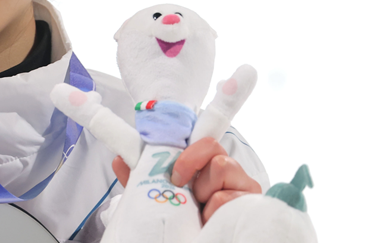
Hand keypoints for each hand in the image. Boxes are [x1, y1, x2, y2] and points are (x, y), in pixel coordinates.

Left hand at [111, 137, 260, 223]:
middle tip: (180, 186)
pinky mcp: (252, 200)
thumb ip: (142, 179)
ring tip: (200, 210)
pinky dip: (212, 210)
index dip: (190, 143)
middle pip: (211, 145)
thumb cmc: (187, 220)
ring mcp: (243, 184)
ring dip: (203, 191)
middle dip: (190, 165)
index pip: (203, 138)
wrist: (199, 240)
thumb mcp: (162, 198)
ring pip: (222, 165)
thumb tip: (119, 159)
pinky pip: (226, 195)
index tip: (174, 169)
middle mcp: (227, 169)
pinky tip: (210, 221)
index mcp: (205, 164)